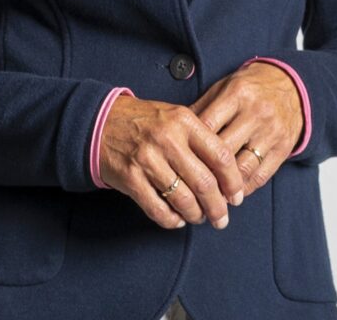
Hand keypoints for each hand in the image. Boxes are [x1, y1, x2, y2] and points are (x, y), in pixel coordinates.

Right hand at [99, 95, 245, 230]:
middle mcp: (167, 139)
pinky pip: (158, 209)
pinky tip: (176, 219)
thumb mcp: (174, 116)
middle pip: (205, 183)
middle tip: (222, 218)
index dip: (233, 181)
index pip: (220, 155)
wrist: (100, 122)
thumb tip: (226, 174)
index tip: (236, 196)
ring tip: (198, 217)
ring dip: (195, 215)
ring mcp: (147, 159)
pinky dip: (171, 220)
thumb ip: (198, 138)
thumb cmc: (143, 121)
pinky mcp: (130, 178)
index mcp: (183, 121)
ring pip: (183, 200)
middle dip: (218, 207)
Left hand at [190, 62, 303, 196]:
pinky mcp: (283, 149)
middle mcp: (255, 113)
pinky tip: (231, 195)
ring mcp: (271, 132)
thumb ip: (202, 108)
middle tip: (188, 188)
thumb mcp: (224, 88)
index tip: (177, 162)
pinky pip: (261, 175)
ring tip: (209, 198)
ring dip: (224, 187)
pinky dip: (244, 189)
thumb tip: (177, 133)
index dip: (190, 146)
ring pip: (243, 167)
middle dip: (205, 171)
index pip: (208, 126)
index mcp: (236, 94)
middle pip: (224, 150)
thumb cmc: (248, 89)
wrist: (288, 86)